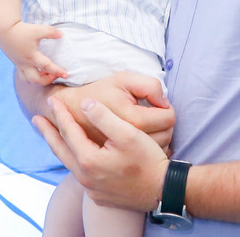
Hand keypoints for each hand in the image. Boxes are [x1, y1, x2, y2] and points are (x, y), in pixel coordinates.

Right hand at [0, 21, 67, 84]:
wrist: (3, 30)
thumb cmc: (21, 30)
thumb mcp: (38, 30)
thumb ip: (50, 32)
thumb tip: (61, 35)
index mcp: (32, 56)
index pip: (47, 67)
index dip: (57, 71)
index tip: (66, 74)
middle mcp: (25, 63)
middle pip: (37, 80)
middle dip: (48, 80)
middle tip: (55, 74)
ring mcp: (19, 64)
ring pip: (28, 80)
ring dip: (38, 80)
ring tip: (45, 73)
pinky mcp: (16, 63)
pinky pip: (23, 76)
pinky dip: (31, 77)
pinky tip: (36, 70)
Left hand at [34, 96, 169, 210]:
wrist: (164, 190)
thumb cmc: (148, 160)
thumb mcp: (128, 132)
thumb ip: (104, 116)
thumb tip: (85, 104)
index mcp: (88, 160)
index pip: (68, 131)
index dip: (60, 114)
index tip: (52, 101)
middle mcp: (85, 177)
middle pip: (61, 149)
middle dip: (48, 132)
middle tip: (37, 120)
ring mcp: (91, 189)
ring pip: (70, 163)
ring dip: (60, 147)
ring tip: (53, 136)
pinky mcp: (99, 196)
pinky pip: (81, 175)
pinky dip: (74, 162)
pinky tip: (76, 156)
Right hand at [45, 71, 172, 149]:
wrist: (71, 111)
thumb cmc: (100, 92)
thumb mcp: (123, 79)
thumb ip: (149, 86)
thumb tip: (164, 102)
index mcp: (134, 120)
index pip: (168, 119)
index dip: (167, 109)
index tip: (159, 105)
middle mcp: (132, 141)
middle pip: (168, 135)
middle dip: (166, 125)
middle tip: (156, 116)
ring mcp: (127, 153)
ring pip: (161, 147)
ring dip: (161, 136)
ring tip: (150, 126)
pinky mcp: (122, 160)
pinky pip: (149, 156)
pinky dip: (151, 147)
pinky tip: (144, 138)